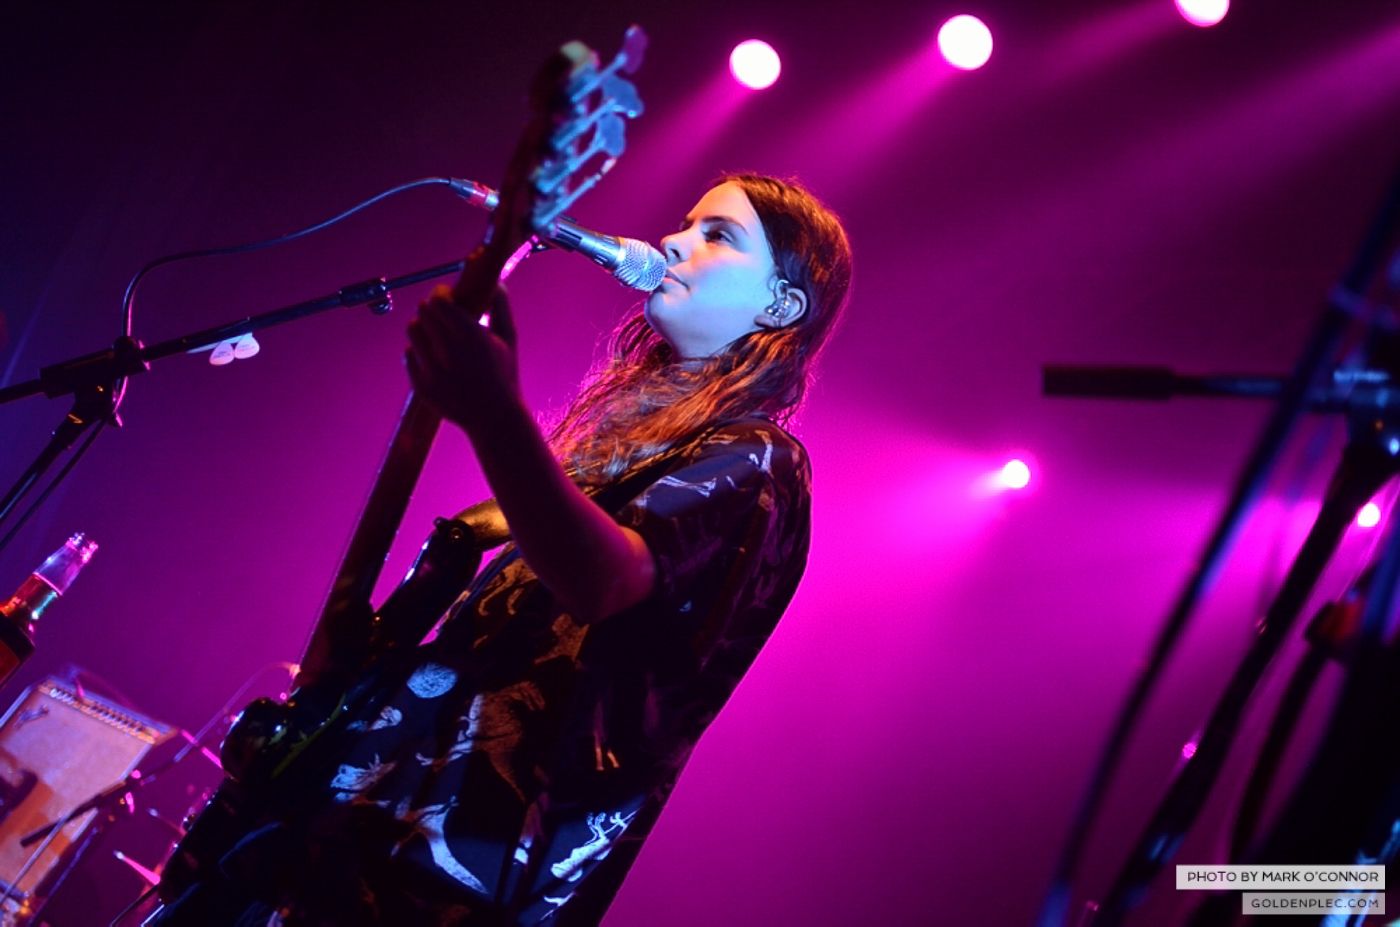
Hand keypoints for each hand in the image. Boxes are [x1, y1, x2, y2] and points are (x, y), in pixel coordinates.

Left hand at [405, 276, 521, 435]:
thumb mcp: (508, 340)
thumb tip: (497, 282)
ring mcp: (433, 371)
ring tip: (435, 334)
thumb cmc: (504, 375)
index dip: (441, 294)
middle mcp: (450, 352)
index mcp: (471, 337)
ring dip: (423, 327)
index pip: (438, 301)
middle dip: (432, 309)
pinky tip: (433, 355)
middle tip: (440, 314)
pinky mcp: (422, 385)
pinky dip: (419, 351)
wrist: (494, 418)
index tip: (447, 296)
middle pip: (423, 311)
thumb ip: (501, 307)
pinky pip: (409, 354)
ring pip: (412, 330)